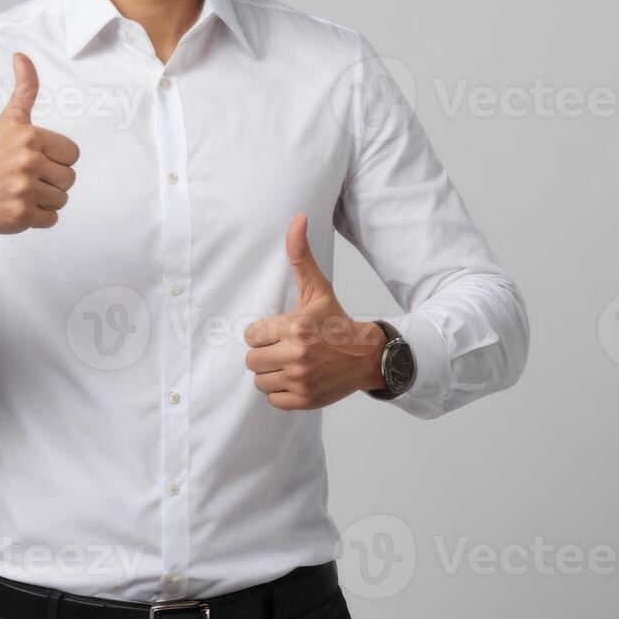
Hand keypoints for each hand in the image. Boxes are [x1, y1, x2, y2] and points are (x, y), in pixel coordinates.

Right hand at [0, 52, 79, 273]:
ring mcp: (24, 189)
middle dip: (53, 180)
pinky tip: (20, 207)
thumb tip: (21, 56)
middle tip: (26, 177)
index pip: (73, 153)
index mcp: (28, 136)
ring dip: (47, 199)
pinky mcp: (23, 214)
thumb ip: (24, 89)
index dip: (57, 158)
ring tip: (23, 192)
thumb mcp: (9, 121)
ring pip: (63, 198)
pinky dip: (40, 217)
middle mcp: (26, 161)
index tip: (34, 158)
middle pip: (70, 177)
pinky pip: (52, 218)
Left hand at [243, 213, 387, 409]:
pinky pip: (272, 398)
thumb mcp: (318, 288)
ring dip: (270, 372)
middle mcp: (298, 355)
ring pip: (259, 380)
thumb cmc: (336, 322)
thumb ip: (301, 256)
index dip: (262, 333)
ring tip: (289, 363)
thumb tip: (297, 218)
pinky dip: (280, 391)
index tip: (278, 331)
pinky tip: (295, 379)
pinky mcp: (304, 400)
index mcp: (296, 327)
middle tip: (283, 348)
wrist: (367, 356)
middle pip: (252, 359)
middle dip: (264, 353)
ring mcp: (301, 380)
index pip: (252, 335)